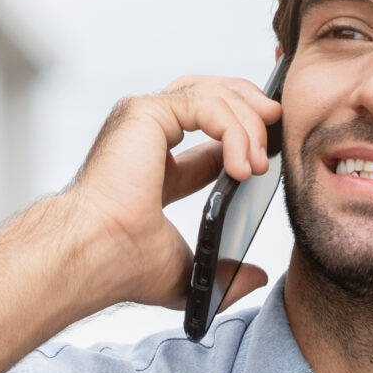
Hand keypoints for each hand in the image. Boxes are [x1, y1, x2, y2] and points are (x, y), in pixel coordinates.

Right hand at [60, 74, 283, 310]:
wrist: (95, 257)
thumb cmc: (119, 264)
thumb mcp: (188, 270)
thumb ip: (223, 272)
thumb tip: (257, 278)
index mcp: (153, 163)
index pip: (208, 133)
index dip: (244, 136)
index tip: (270, 157)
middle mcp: (145, 135)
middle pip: (211, 95)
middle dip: (250, 109)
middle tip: (277, 130)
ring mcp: (142, 120)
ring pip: (213, 94)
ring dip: (248, 125)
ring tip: (259, 164)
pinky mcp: (143, 113)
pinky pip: (206, 105)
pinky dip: (233, 129)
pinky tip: (241, 164)